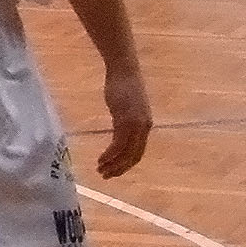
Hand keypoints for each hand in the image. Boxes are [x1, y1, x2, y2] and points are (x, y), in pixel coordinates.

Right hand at [94, 61, 152, 178]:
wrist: (124, 70)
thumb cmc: (123, 85)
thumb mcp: (126, 107)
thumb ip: (125, 121)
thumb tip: (119, 131)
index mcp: (145, 126)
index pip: (138, 152)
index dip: (126, 165)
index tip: (114, 172)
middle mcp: (143, 128)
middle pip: (133, 156)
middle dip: (120, 168)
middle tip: (106, 176)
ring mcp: (135, 125)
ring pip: (125, 152)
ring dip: (113, 164)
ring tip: (101, 170)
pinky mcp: (125, 120)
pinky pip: (118, 143)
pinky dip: (110, 154)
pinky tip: (102, 159)